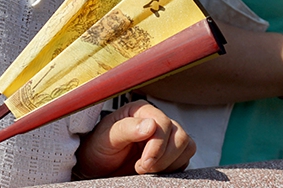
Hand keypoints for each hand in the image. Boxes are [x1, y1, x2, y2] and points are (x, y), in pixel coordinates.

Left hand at [74, 100, 194, 177]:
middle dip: (163, 157)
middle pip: (180, 136)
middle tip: (142, 167)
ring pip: (186, 146)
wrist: (96, 166)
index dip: (157, 146)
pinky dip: (173, 168)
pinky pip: (185, 160)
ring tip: (147, 169)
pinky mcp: (169, 154)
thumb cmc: (98, 148)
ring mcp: (165, 137)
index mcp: (141, 111)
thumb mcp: (106, 137)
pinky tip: (154, 171)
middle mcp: (156, 121)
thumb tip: (151, 124)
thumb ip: (127, 128)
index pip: (164, 124)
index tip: (143, 163)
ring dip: (169, 163)